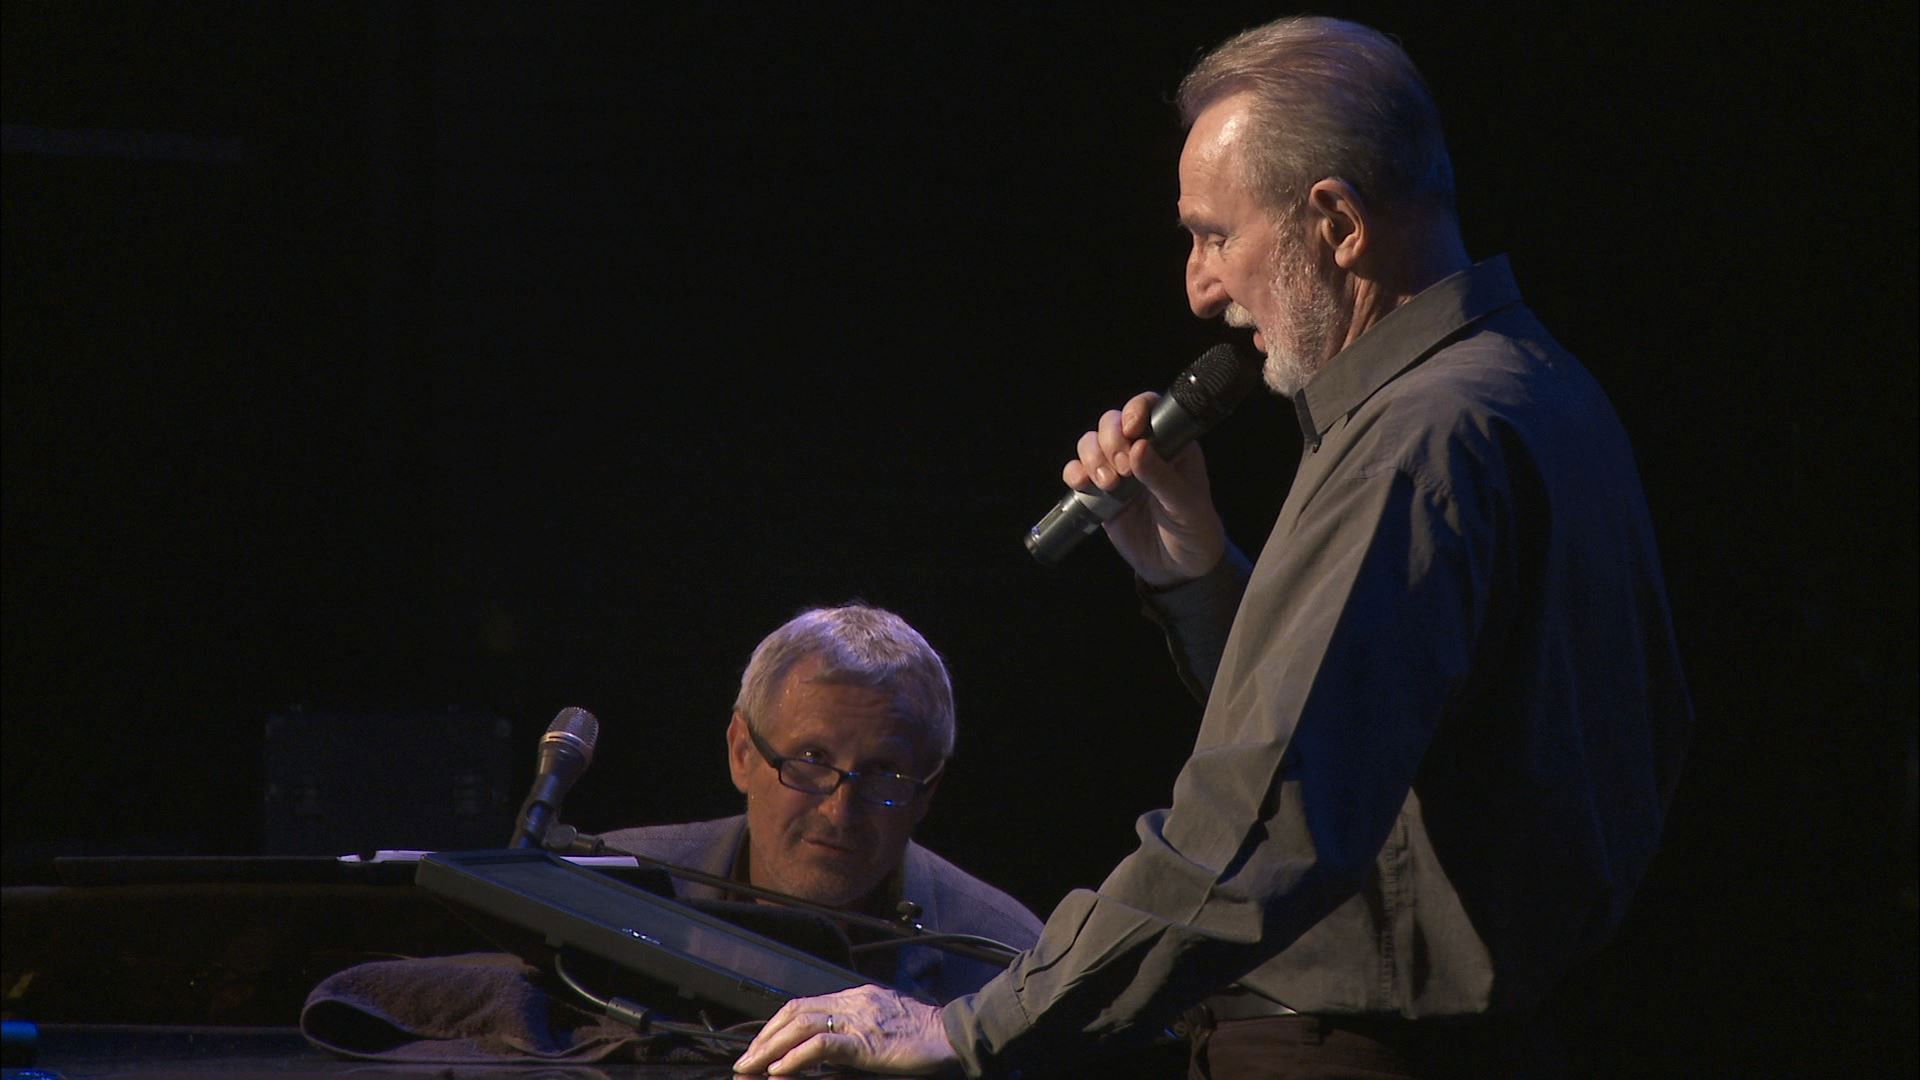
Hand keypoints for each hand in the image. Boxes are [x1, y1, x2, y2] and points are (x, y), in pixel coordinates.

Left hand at [733, 984, 956, 1075]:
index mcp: (856, 998)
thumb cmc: (925, 1037)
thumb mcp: (884, 1027)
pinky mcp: (866, 1042)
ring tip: (751, 1068)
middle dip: (765, 1037)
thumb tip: (826, 1053)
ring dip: (770, 1048)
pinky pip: (822, 1046)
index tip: (759, 1047)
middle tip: (744, 1062)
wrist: (954, 1035)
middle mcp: (852, 1002)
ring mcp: (858, 1020)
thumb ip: (855, 1034)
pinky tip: (779, 1071)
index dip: (776, 1025)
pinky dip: (795, 1057)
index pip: (804, 1005)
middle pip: (795, 1012)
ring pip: (801, 1025)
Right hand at [1063, 391, 1224, 585]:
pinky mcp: (1099, 491)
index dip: (1135, 410)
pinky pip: (1077, 471)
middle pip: (1112, 422)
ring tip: (1108, 484)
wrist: (1176, 568)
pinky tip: (1084, 485)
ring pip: (1091, 442)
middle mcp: (1142, 450)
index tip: (1132, 432)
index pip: (1149, 408)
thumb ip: (1162, 477)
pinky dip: (1074, 473)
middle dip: (1111, 441)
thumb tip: (1138, 448)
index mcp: (1171, 443)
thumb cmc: (1192, 530)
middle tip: (1123, 470)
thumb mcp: (1185, 505)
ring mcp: (1118, 469)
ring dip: (1092, 457)